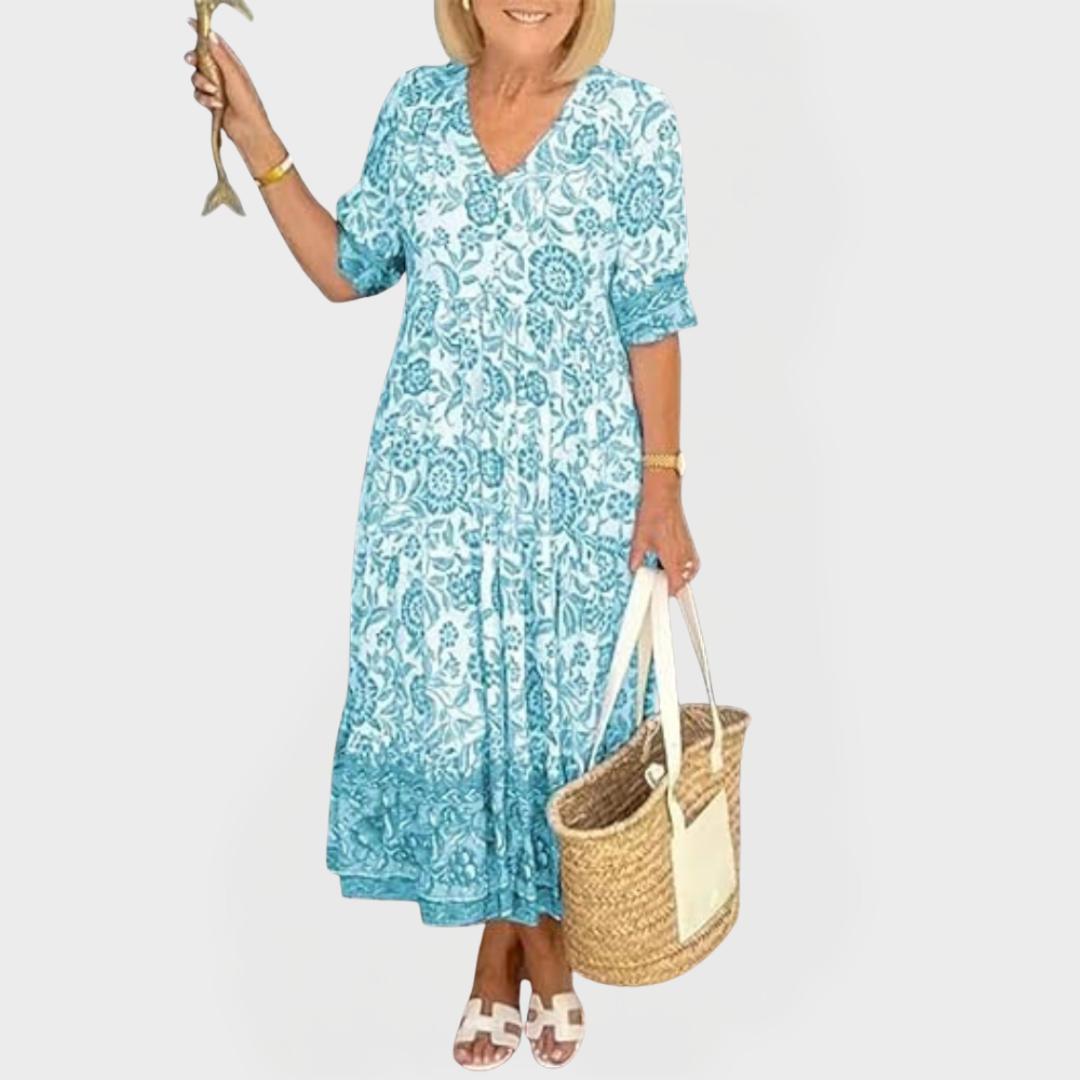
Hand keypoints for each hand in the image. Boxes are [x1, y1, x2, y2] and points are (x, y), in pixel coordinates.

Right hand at [184, 20, 272, 152]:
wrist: (249, 131)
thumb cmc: (249, 105)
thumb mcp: (235, 76)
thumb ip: (221, 56)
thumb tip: (210, 36)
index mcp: (231, 63)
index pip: (215, 43)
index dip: (202, 33)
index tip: (189, 24)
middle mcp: (222, 73)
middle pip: (200, 58)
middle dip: (194, 60)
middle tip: (192, 61)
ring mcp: (216, 87)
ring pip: (196, 77)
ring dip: (202, 85)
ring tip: (215, 93)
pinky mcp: (211, 100)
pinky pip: (198, 94)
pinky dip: (204, 99)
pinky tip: (216, 104)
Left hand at [628, 472, 700, 596]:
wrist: (664, 496)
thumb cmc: (654, 514)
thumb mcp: (639, 539)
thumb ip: (636, 558)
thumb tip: (634, 568)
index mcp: (673, 559)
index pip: (676, 586)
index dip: (667, 593)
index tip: (660, 594)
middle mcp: (685, 556)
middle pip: (682, 582)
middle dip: (670, 583)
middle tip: (657, 580)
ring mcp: (690, 550)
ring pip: (688, 573)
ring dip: (677, 574)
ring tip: (662, 567)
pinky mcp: (690, 544)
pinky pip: (691, 563)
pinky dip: (683, 566)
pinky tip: (671, 559)